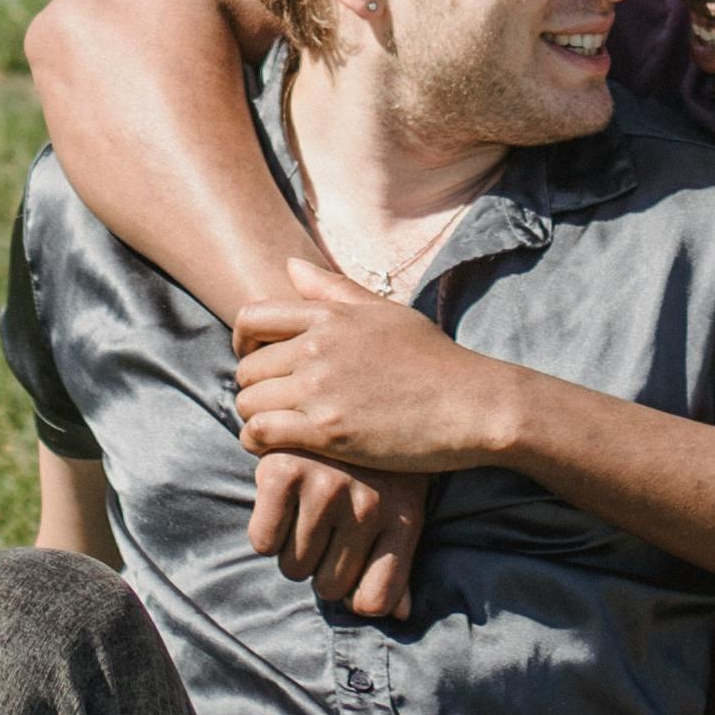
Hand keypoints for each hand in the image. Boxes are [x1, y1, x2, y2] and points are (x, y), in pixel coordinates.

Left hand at [231, 286, 502, 481]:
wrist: (472, 404)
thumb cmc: (433, 360)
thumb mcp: (386, 313)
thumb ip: (333, 290)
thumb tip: (289, 266)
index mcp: (330, 316)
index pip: (252, 318)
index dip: (242, 342)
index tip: (255, 362)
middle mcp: (318, 348)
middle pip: (247, 368)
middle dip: (251, 388)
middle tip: (270, 404)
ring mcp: (321, 389)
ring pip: (249, 403)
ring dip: (253, 418)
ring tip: (273, 428)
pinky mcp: (328, 431)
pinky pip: (262, 433)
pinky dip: (256, 443)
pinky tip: (272, 448)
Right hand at [247, 449, 428, 627]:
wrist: (354, 386)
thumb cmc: (382, 460)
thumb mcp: (405, 506)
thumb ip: (400, 565)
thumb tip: (401, 616)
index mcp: (402, 518)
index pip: (373, 601)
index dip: (359, 597)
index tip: (355, 577)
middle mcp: (366, 507)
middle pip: (329, 588)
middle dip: (323, 567)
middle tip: (327, 532)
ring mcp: (324, 487)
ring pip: (293, 567)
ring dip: (294, 551)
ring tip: (305, 514)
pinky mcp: (282, 471)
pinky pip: (262, 542)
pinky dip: (266, 531)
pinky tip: (281, 502)